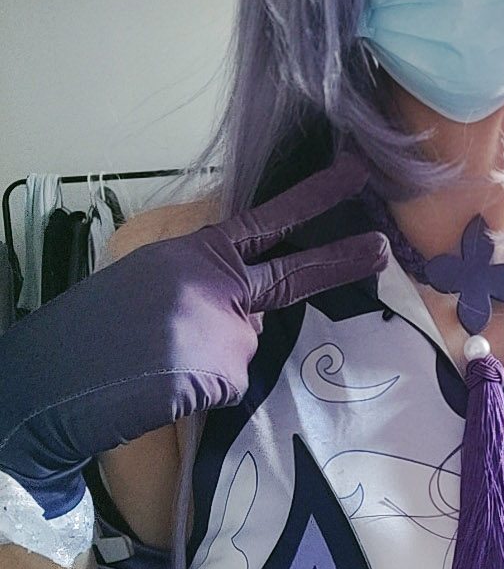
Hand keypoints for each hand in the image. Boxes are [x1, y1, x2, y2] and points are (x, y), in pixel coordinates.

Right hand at [0, 156, 387, 516]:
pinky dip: (204, 394)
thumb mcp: (151, 280)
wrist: (55, 379)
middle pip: (291, 274)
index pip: (264, 220)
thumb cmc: (98, 332)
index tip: (355, 174)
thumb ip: (207, 282)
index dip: (312, 198)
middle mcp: (216, 284)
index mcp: (194, 255)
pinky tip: (166, 388)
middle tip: (382, 248)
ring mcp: (223, 328)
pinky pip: (231, 386)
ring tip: (161, 364)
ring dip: (215, 363)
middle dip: (342, 260)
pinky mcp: (222, 374)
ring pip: (247, 349)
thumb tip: (249, 309)